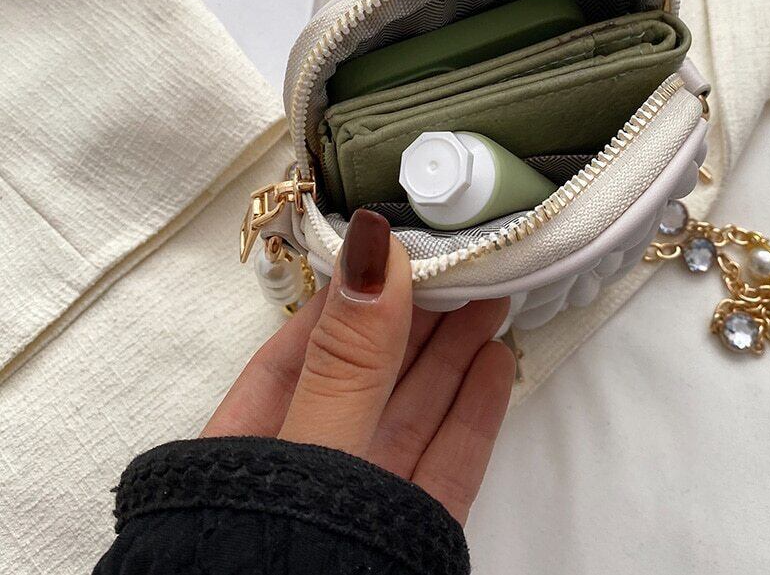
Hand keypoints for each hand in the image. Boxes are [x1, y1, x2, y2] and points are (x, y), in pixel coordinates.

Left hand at [202, 209, 515, 523]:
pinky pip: (446, 462)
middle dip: (418, 314)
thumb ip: (349, 358)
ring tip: (493, 295)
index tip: (401, 241)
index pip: (305, 347)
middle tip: (466, 259)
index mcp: (255, 444)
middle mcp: (309, 466)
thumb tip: (372, 243)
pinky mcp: (409, 531)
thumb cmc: (279, 552)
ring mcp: (361, 500)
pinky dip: (473, 412)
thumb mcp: (314, 449)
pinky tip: (498, 365)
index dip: (356, 291)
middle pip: (371, 374)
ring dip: (455, 353)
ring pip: (413, 412)